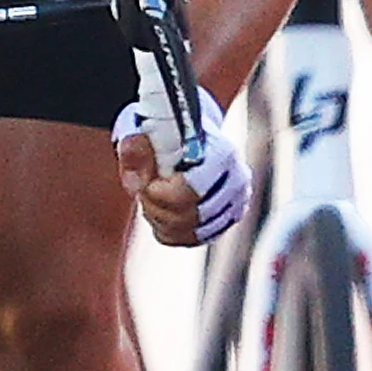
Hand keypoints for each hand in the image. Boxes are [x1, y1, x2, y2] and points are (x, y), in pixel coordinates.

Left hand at [116, 102, 253, 248]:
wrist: (188, 139)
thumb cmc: (165, 134)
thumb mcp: (144, 131)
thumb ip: (135, 150)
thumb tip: (137, 182)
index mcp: (222, 155)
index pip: (190, 192)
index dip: (158, 194)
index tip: (146, 183)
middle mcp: (237, 182)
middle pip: (189, 217)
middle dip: (156, 207)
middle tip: (143, 190)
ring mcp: (235, 205)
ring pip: (189, 232)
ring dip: (160, 219)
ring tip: (151, 198)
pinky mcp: (226, 222)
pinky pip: (190, 240)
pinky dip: (169, 230)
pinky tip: (161, 211)